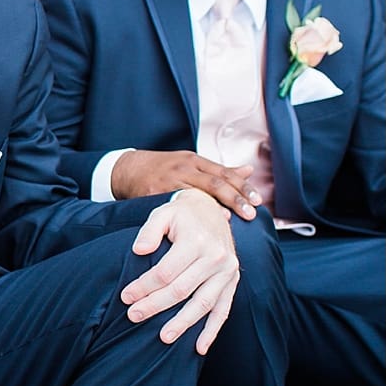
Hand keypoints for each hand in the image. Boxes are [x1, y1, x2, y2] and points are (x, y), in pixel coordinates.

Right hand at [111, 147, 260, 219]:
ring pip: (197, 192)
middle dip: (235, 197)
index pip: (224, 172)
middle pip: (215, 182)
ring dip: (215, 206)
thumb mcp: (191, 164)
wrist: (128, 169)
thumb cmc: (164, 169)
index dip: (242, 186)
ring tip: (231, 220)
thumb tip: (249, 170)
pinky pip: (174, 204)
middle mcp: (185, 167)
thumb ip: (220, 170)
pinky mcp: (153, 193)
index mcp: (196, 160)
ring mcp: (169, 179)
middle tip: (251, 213)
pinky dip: (189, 214)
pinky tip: (199, 225)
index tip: (258, 200)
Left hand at [121, 189, 240, 353]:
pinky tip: (199, 347)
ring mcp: (227, 271)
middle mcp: (216, 257)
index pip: (166, 272)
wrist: (211, 209)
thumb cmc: (182, 215)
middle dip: (155, 306)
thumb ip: (149, 231)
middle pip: (181, 290)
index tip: (126, 297)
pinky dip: (212, 330)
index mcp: (196, 240)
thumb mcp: (163, 213)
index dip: (144, 286)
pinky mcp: (233, 281)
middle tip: (133, 317)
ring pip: (202, 304)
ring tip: (163, 338)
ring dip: (182, 324)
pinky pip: (223, 309)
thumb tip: (139, 251)